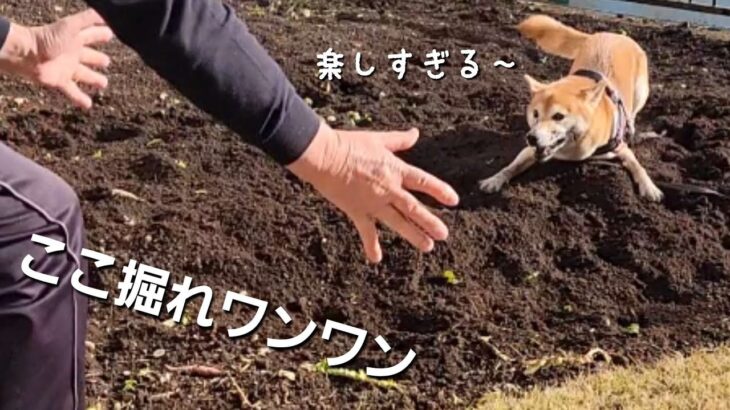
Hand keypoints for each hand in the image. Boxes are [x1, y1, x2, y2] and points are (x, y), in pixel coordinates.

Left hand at [0, 9, 113, 108]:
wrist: (26, 54)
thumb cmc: (48, 38)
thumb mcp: (70, 25)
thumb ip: (88, 19)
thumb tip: (106, 15)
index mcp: (76, 39)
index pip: (92, 36)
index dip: (101, 34)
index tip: (111, 34)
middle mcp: (73, 54)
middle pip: (89, 57)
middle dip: (98, 59)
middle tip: (107, 62)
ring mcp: (67, 69)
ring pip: (84, 75)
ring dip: (94, 79)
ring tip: (103, 84)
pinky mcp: (61, 82)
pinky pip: (72, 92)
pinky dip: (80, 99)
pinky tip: (88, 105)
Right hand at [288, 121, 459, 262]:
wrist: (324, 156)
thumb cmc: (349, 144)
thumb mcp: (378, 139)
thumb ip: (399, 140)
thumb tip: (415, 133)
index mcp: (395, 170)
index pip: (423, 182)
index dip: (439, 191)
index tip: (454, 201)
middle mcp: (388, 189)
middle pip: (414, 208)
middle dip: (430, 222)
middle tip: (443, 235)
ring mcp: (373, 202)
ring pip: (397, 222)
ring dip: (413, 235)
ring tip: (428, 246)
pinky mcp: (357, 211)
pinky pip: (366, 231)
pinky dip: (371, 245)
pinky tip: (376, 259)